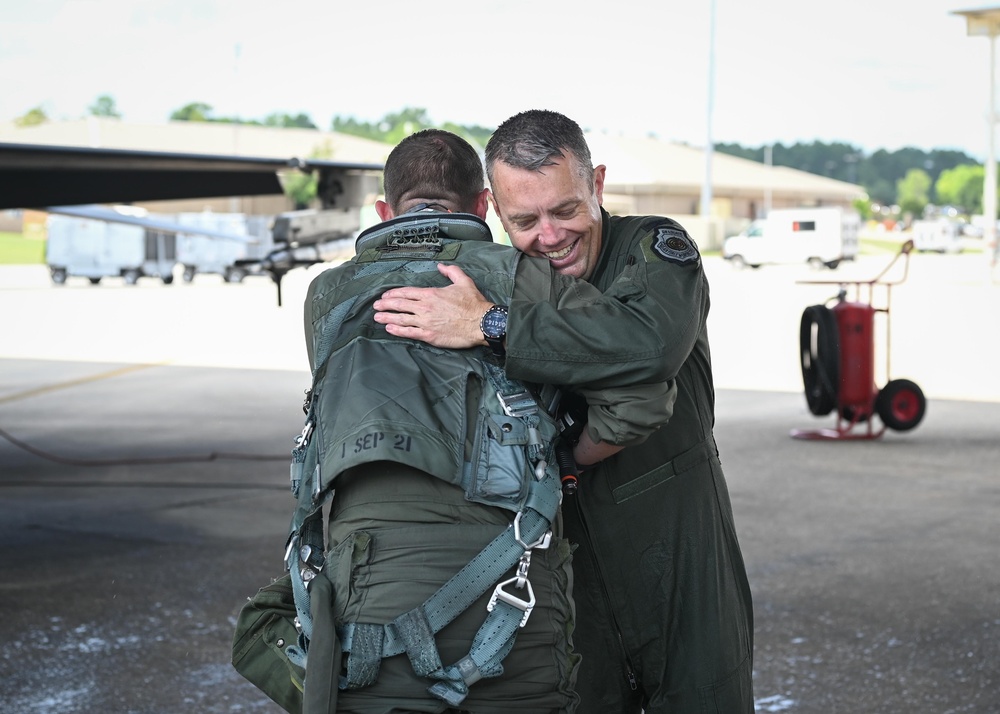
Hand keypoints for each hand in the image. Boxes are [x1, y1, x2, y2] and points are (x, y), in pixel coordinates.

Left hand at [372, 263, 493, 348]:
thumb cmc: (474, 303)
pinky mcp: (429, 335)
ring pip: (401, 318)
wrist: (481, 323)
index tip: (386, 295)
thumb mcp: (464, 281)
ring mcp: (425, 322)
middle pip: (399, 304)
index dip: (394, 293)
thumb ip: (451, 271)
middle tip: (376, 305)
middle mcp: (425, 307)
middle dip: (385, 304)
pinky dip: (397, 330)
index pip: (407, 292)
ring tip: (377, 317)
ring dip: (387, 317)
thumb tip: (441, 266)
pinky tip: (389, 328)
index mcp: (431, 294)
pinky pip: (409, 332)